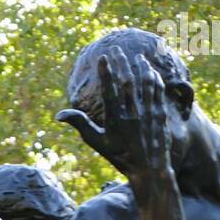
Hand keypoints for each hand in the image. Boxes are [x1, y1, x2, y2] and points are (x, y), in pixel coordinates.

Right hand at [57, 50, 170, 178]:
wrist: (148, 170)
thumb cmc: (120, 156)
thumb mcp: (97, 143)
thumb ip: (80, 125)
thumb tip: (59, 115)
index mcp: (115, 121)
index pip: (109, 91)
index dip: (107, 73)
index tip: (104, 57)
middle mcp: (132, 115)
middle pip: (127, 82)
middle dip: (122, 63)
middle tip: (117, 49)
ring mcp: (148, 114)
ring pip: (144, 84)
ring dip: (141, 68)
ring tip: (138, 57)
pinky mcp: (160, 115)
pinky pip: (157, 92)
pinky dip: (154, 80)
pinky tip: (152, 72)